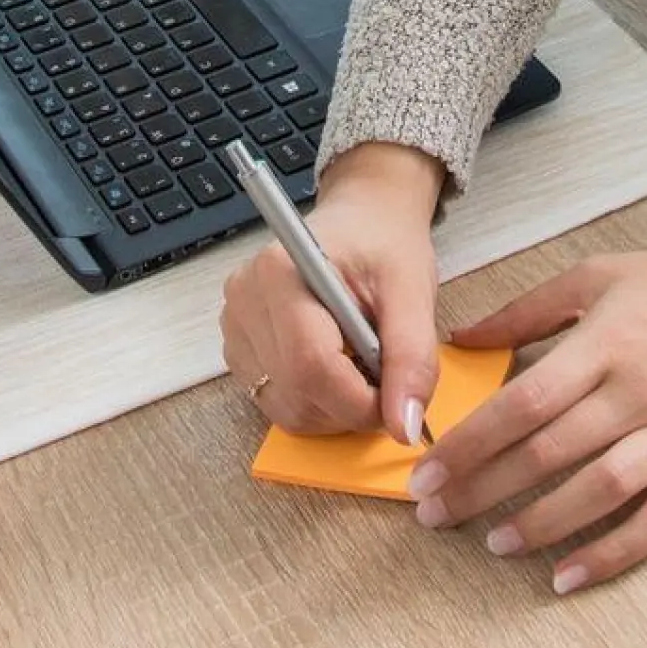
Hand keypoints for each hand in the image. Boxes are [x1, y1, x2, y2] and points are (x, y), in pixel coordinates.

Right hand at [221, 143, 445, 443]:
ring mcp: (234, 325)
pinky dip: (314, 403)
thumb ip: (412, 358)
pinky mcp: (237, 348)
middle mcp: (244, 298)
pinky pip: (275, 401)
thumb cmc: (384, 247)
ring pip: (284, 407)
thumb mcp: (412, 293)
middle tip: (386, 381)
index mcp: (280, 272)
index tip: (398, 403)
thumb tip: (405, 425)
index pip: (311, 365)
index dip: (360, 402)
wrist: (362, 222)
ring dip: (333, 409)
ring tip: (362, 367)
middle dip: (351, 407)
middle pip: (296, 393)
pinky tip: (338, 369)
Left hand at [406, 241, 646, 593]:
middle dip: (484, 487)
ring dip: (541, 523)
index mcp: (605, 342)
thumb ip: (526, 308)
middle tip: (436, 514)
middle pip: (549, 451)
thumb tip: (460, 336)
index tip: (428, 469)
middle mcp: (637, 391)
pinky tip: (569, 575)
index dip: (471, 442)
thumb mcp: (602, 275)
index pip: (523, 403)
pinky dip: (615, 552)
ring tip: (495, 543)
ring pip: (600, 490)